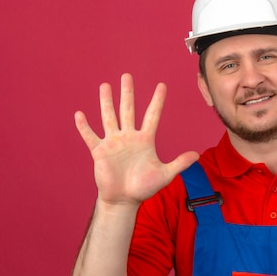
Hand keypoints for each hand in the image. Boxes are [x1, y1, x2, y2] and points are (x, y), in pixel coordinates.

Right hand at [74, 73, 198, 205]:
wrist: (124, 200)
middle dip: (128, 93)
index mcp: (145, 140)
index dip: (157, 101)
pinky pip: (90, 136)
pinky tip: (79, 114)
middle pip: (128, 110)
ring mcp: (113, 142)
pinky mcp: (100, 151)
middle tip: (127, 75)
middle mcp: (129, 137)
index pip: (152, 115)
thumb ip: (179, 163)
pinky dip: (84, 127)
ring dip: (106, 102)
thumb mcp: (165, 174)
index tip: (162, 85)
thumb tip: (197, 155)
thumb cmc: (144, 187)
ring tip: (105, 86)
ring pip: (109, 117)